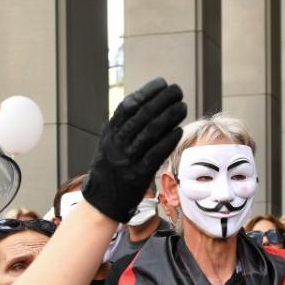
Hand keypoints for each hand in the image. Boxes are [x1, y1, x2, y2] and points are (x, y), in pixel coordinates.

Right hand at [82, 78, 186, 222]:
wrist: (102, 201)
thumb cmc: (111, 169)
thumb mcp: (110, 144)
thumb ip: (124, 127)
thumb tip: (146, 103)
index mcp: (110, 133)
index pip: (128, 106)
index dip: (146, 92)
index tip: (161, 83)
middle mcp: (116, 144)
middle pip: (141, 116)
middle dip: (162, 100)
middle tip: (177, 91)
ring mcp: (127, 160)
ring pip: (150, 133)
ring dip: (169, 117)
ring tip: (182, 106)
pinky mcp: (138, 176)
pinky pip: (155, 154)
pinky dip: (168, 140)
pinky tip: (179, 130)